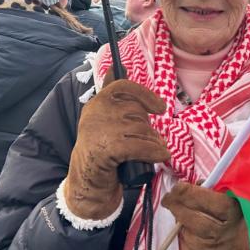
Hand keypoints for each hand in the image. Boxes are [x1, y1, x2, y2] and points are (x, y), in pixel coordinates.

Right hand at [64, 77, 169, 219]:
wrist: (88, 183)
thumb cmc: (104, 150)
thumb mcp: (108, 120)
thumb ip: (116, 96)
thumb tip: (121, 65)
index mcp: (97, 103)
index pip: (122, 86)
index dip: (144, 95)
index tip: (160, 108)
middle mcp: (95, 113)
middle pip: (137, 112)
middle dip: (148, 128)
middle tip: (145, 142)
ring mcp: (99, 131)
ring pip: (142, 129)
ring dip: (152, 142)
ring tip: (148, 152)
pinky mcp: (106, 150)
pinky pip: (141, 145)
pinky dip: (154, 152)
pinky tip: (160, 155)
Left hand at [162, 182, 249, 249]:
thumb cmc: (236, 220)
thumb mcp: (234, 201)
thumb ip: (216, 191)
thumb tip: (194, 185)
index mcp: (234, 215)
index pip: (211, 203)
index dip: (191, 194)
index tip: (177, 187)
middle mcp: (224, 235)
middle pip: (194, 220)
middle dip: (178, 207)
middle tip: (168, 198)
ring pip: (187, 235)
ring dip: (181, 224)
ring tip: (184, 217)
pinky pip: (185, 249)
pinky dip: (184, 239)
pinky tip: (190, 234)